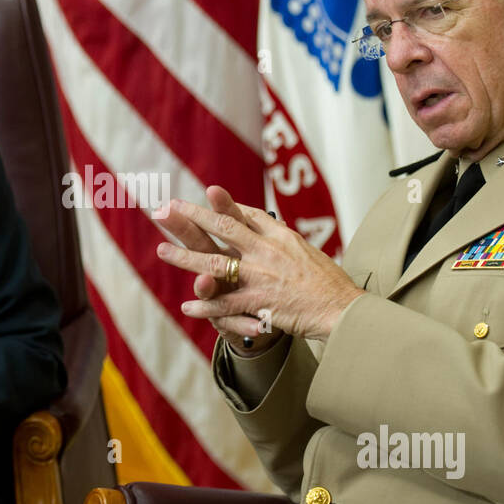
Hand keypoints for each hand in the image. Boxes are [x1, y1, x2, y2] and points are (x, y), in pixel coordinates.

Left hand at [156, 187, 364, 341]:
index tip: (205, 193)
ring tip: (161, 251)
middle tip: (166, 208)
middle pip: (223, 228)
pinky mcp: (257, 303)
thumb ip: (281, 238)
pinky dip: (204, 307)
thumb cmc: (328, 283)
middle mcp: (267, 251)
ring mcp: (260, 276)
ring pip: (213, 264)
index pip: (247, 215)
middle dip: (192, 217)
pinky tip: (187, 307)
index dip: (224, 204)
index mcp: (280, 237)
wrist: (342, 310)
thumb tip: (264, 224)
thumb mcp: (306, 251)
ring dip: (184, 257)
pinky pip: (224, 305)